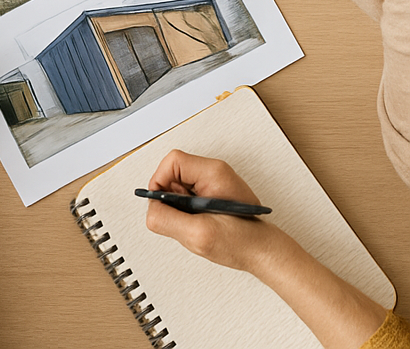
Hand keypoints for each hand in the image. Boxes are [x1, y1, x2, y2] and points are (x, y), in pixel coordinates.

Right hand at [145, 151, 389, 348]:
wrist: (266, 254)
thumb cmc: (243, 243)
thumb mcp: (198, 235)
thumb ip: (167, 220)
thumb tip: (150, 211)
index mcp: (213, 173)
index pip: (173, 162)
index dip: (160, 181)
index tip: (161, 203)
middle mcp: (214, 172)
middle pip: (173, 173)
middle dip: (170, 198)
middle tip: (183, 218)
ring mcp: (214, 182)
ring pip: (178, 186)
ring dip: (179, 207)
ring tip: (194, 224)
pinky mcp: (212, 193)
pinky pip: (186, 196)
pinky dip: (186, 211)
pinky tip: (198, 224)